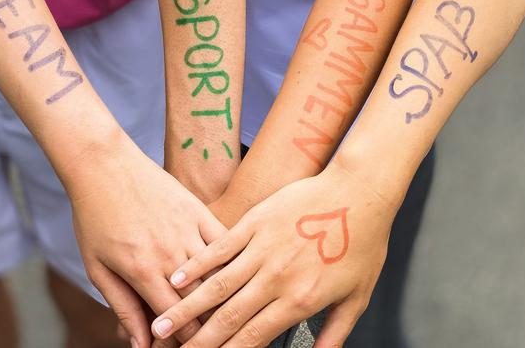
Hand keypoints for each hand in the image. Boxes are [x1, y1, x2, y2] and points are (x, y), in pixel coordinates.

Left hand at [68, 135, 227, 347]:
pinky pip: (225, 244)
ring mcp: (188, 230)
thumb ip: (122, 308)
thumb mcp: (97, 268)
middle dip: (207, 326)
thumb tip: (140, 345)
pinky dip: (231, 263)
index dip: (186, 343)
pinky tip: (236, 276)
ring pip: (219, 276)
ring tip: (225, 312)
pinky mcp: (199, 211)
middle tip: (209, 337)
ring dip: (224, 299)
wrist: (104, 165)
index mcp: (143, 271)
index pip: (176, 321)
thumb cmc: (95, 216)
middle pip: (202, 304)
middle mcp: (170, 254)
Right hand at [151, 165, 399, 347]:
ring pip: (216, 286)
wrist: (359, 192)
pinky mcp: (256, 222)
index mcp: (300, 300)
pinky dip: (196, 266)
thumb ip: (335, 333)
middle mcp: (276, 278)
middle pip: (228, 318)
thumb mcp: (357, 297)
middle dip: (198, 340)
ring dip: (186, 309)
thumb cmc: (363, 242)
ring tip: (161, 325)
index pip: (254, 337)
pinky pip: (220, 248)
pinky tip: (176, 278)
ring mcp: (263, 248)